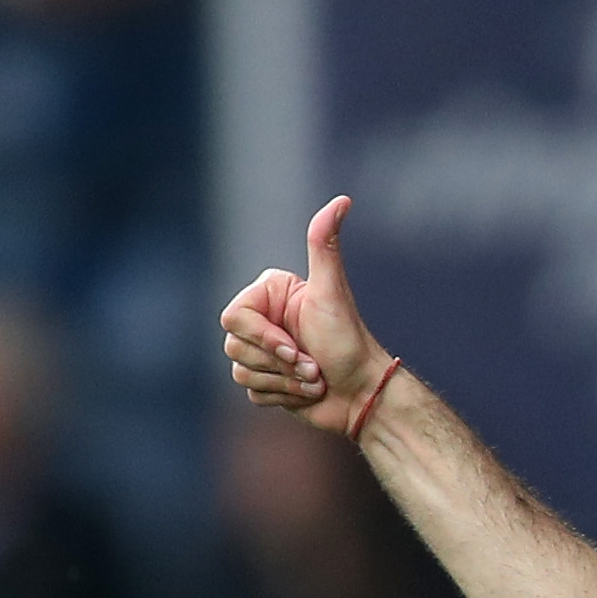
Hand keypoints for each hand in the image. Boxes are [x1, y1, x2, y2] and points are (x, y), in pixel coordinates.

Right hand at [219, 193, 399, 439]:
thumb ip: (325, 244)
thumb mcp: (332, 291)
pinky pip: (252, 392)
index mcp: (270, 295)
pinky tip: (306, 392)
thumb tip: (343, 200)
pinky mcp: (266, 381)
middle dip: (278, 364)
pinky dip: (282, 397)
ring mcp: (262, 351)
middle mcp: (262, 319)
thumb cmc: (349, 342)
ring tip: (315, 378)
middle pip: (234, 346)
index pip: (233, 318)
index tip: (294, 348)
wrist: (363, 393)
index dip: (262, 338)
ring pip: (241, 371)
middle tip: (313, 366)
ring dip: (284, 383)